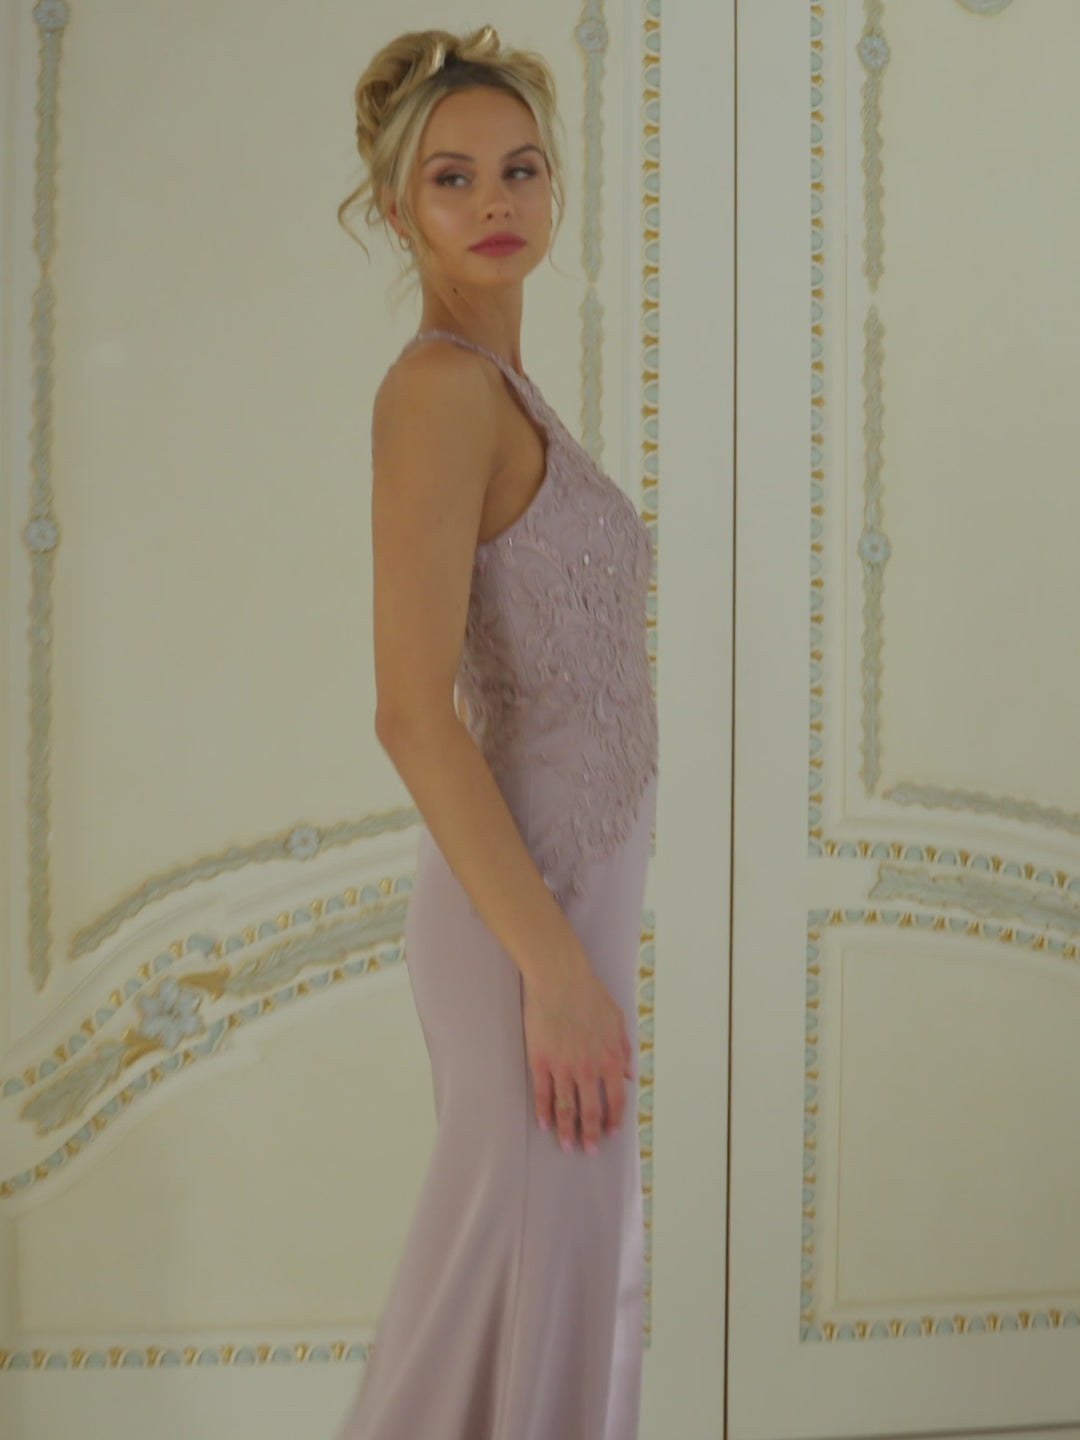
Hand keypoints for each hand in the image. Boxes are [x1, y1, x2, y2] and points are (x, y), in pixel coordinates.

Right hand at [522, 956, 634, 1154]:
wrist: (559, 979)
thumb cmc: (590, 994)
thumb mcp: (617, 1019)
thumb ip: (624, 1049)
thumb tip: (628, 1073)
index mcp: (610, 1058)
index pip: (616, 1099)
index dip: (613, 1119)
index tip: (610, 1132)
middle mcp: (588, 1068)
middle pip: (590, 1110)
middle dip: (590, 1134)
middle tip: (588, 1150)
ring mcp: (563, 1067)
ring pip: (566, 1107)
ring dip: (566, 1130)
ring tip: (566, 1145)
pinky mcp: (541, 1061)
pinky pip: (543, 1093)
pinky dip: (544, 1111)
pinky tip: (544, 1123)